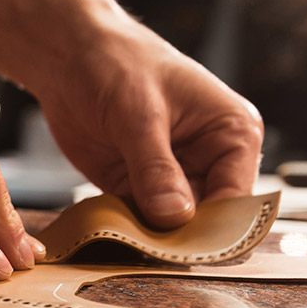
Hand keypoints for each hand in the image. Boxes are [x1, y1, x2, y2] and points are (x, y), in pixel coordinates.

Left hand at [37, 17, 263, 227]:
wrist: (68, 54)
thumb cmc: (115, 62)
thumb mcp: (138, 115)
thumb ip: (156, 168)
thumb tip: (176, 217)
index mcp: (232, 133)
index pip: (238, 197)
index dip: (215, 228)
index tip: (184, 249)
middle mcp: (210, 159)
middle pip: (207, 219)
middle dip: (180, 240)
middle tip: (151, 253)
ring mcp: (173, 175)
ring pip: (172, 226)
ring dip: (150, 239)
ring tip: (127, 245)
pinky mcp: (137, 185)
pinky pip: (139, 220)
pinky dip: (126, 231)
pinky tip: (110, 236)